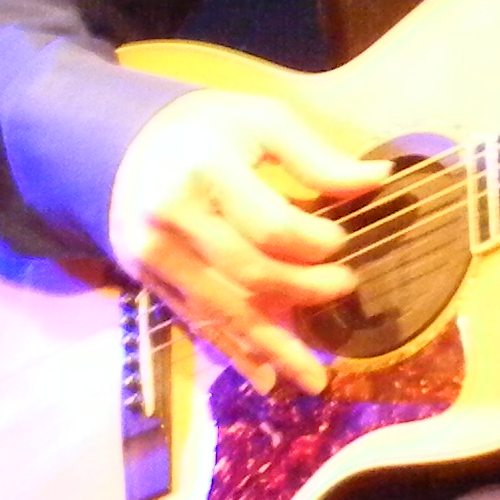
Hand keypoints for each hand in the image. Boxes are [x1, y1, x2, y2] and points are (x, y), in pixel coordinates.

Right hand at [106, 88, 390, 395]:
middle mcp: (174, 220)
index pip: (270, 227)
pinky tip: (265, 377)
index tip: (345, 243)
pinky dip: (234, 351)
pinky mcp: (147, 281)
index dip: (316, 244)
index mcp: (206, 172)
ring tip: (316, 379)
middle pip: (249, 274)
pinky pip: (197, 322)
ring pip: (224, 310)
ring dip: (273, 346)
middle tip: (345, 289)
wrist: (120, 144)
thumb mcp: (262, 120)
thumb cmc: (206, 128)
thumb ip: (317, 157)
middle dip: (304, 292)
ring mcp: (155, 256)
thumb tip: (379, 180)